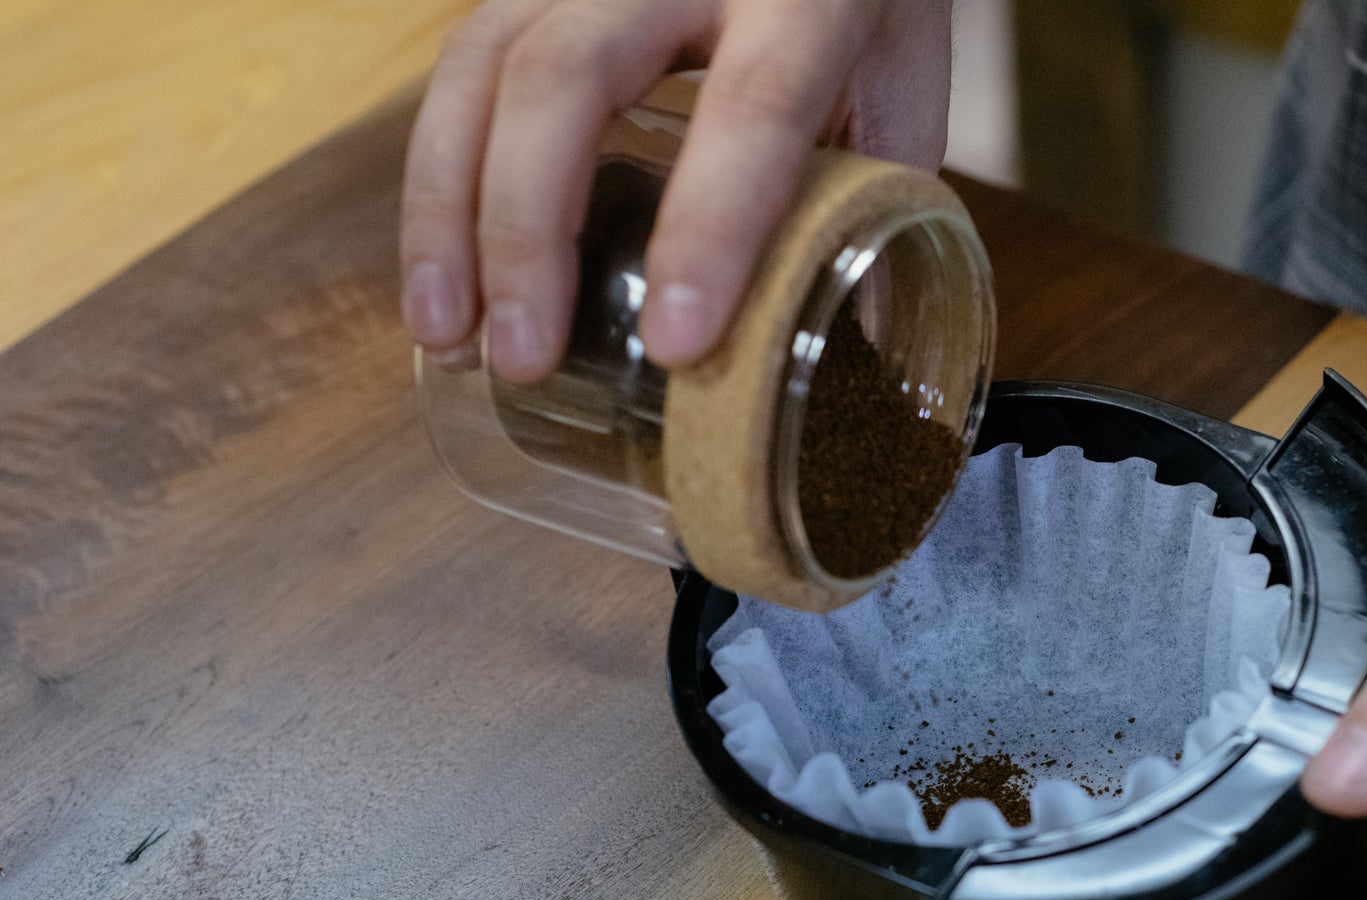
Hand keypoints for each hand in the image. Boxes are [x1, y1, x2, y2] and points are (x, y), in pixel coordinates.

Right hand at [400, 0, 949, 379]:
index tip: (678, 344)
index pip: (752, 108)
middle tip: (522, 358)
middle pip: (566, 77)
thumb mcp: (898, 94)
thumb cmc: (862, 10)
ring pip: (484, 67)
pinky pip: (463, 69)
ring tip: (446, 339)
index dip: (710, 228)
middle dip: (527, 229)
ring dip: (448, 213)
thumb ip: (874, 206)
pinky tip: (440, 280)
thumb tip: (850, 365)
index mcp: (804, 0)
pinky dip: (438, 182)